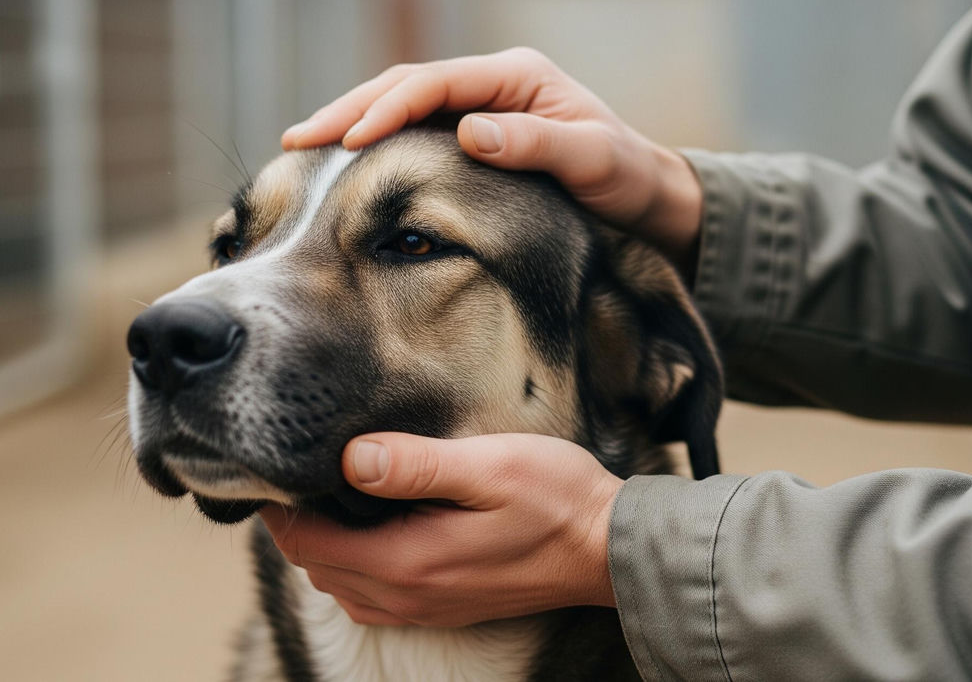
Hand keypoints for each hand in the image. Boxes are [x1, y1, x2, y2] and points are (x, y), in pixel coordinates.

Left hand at [258, 432, 622, 626]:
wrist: (607, 549)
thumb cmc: (555, 499)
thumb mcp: (489, 467)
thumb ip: (417, 465)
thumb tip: (351, 459)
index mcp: (409, 560)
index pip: (310, 545)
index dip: (280, 511)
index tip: (269, 470)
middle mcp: (409, 594)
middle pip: (319, 568)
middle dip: (295, 527)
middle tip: (292, 474)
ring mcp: (427, 606)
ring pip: (342, 586)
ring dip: (322, 548)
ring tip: (323, 497)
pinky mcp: (446, 605)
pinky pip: (373, 597)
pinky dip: (353, 566)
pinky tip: (368, 532)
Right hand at [281, 47, 702, 267]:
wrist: (642, 192)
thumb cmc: (623, 175)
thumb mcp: (590, 161)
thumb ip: (534, 145)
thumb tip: (468, 132)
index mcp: (515, 75)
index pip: (435, 82)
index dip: (388, 108)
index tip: (349, 140)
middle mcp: (492, 83)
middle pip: (406, 84)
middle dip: (350, 109)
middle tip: (298, 139)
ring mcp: (481, 106)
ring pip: (403, 104)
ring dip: (355, 122)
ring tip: (305, 146)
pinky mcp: (476, 132)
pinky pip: (416, 130)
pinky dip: (379, 141)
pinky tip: (349, 160)